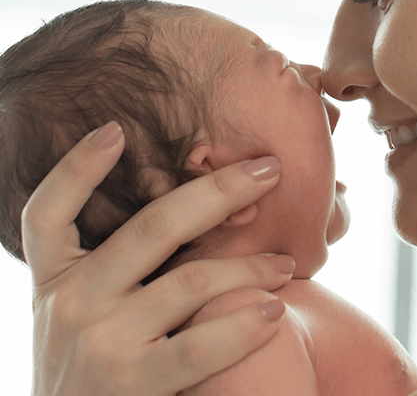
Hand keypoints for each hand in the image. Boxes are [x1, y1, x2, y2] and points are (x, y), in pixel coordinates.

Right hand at [24, 122, 293, 395]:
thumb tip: (182, 220)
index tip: (114, 129)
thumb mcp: (76, 320)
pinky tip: (272, 310)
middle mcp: (70, 302)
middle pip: (153, 227)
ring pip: (191, 281)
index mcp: (53, 281)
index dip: (76, 166)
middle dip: (219, 192)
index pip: (48, 213)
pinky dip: (242, 326)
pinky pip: (199, 344)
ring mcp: (100, 339)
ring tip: (285, 263)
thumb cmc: (89, 377)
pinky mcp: (133, 380)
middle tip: (268, 170)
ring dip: (249, 266)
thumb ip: (111, 276)